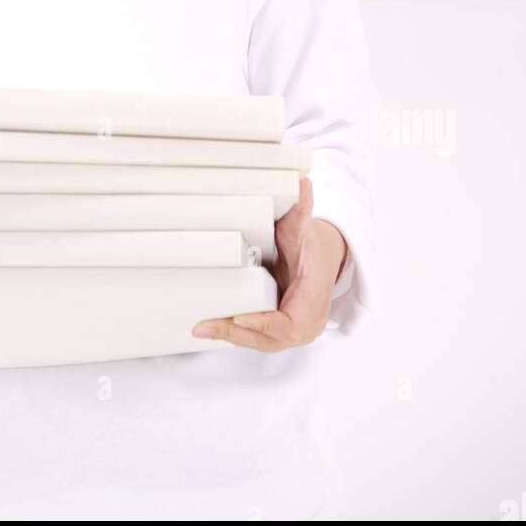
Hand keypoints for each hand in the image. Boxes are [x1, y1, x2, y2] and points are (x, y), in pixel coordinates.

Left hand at [190, 177, 345, 352]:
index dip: (265, 324)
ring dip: (232, 337)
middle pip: (272, 339)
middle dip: (239, 334)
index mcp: (314, 296)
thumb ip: (301, 209)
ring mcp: (295, 329)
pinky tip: (210, 328)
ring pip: (262, 342)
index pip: (291, 322)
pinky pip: (258, 338)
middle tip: (207, 325)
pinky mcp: (280, 330)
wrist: (322, 259)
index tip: (239, 317)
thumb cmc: (311, 245)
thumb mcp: (304, 227)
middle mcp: (308, 320)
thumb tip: (302, 183)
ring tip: (202, 327)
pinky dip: (236, 334)